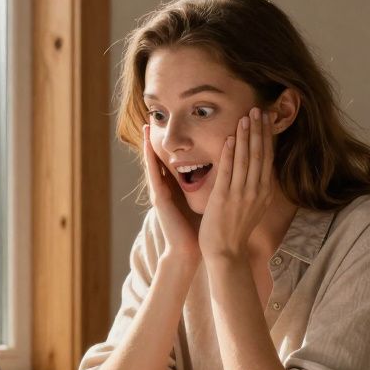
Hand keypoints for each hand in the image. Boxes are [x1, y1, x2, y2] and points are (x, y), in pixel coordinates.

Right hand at [141, 124, 201, 263]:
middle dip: (155, 139)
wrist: (189, 250)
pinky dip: (151, 161)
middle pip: (161, 157)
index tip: (173, 126)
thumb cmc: (198, 228)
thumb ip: (209, 186)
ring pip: (154, 163)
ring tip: (144, 127)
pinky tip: (148, 148)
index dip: (173, 143)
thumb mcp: (204, 200)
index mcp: (178, 188)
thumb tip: (225, 173)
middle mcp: (167, 188)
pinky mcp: (159, 199)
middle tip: (150, 119)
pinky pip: (154, 175)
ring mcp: (160, 193)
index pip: (175, 160)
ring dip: (148, 145)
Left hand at [198, 108, 274, 260]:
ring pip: (245, 159)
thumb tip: (258, 171)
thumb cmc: (235, 230)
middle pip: (259, 154)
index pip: (267, 158)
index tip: (265, 119)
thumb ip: (255, 188)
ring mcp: (241, 194)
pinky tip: (229, 138)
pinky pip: (228, 172)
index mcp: (264, 192)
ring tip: (245, 117)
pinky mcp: (225, 198)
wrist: (226, 253)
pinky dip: (229, 154)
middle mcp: (256, 191)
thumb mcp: (253, 207)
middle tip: (257, 109)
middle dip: (258, 130)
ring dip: (245, 136)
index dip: (266, 136)